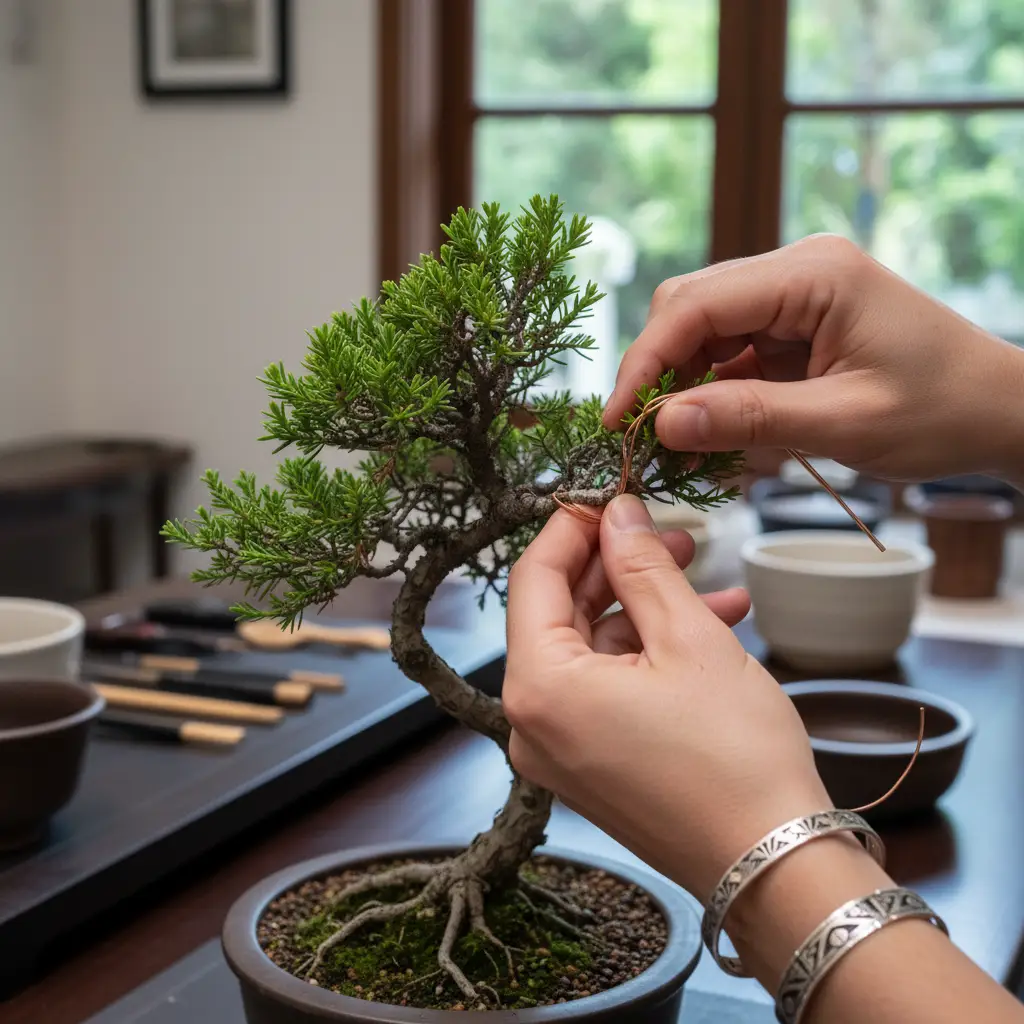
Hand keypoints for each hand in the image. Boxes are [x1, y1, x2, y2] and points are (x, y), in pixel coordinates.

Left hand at [504, 495, 831, 901]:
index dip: (572, 528)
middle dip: (620, 567)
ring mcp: (560, 751)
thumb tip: (616, 513)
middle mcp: (532, 723)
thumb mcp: (689, 639)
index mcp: (539, 687)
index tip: (610, 494)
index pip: (535, 579)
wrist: (775, 867)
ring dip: (647, 609)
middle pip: (562, 615)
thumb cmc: (734, 756)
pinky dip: (650, 656)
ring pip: (593, 651)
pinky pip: (608, 690)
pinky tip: (713, 626)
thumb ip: (643, 566)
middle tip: (671, 532)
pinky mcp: (592, 768)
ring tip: (708, 577)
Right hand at [603, 235, 1023, 485]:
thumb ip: (750, 420)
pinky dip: (714, 391)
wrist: (1000, 411)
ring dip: (684, 384)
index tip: (617, 420)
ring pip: (704, 330)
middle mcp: (797, 269)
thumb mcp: (844, 424)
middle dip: (658, 371)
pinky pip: (732, 351)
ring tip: (681, 442)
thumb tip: (661, 424)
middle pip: (690, 307)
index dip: (645, 362)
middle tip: (643, 435)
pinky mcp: (796, 322)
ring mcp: (796, 293)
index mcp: (813, 274)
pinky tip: (715, 428)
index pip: (696, 305)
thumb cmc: (942, 412)